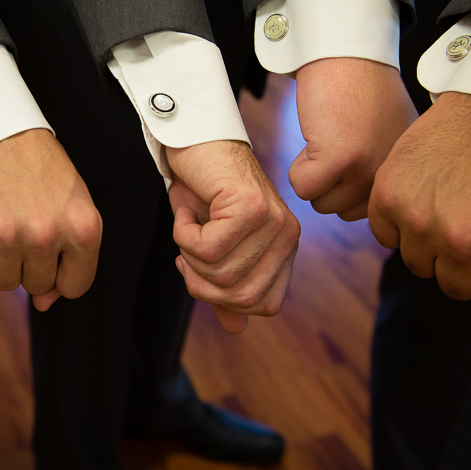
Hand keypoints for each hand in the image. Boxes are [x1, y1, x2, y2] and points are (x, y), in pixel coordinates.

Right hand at [0, 129, 101, 310]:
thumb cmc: (42, 173)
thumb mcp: (73, 208)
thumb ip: (70, 259)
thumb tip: (45, 305)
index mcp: (84, 228)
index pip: (75, 287)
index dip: (62, 272)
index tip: (54, 247)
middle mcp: (46, 234)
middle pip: (37, 286)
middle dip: (31, 262)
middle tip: (26, 222)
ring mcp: (6, 234)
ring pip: (4, 282)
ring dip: (2, 259)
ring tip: (5, 219)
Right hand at [166, 140, 299, 332]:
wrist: (194, 141)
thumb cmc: (203, 190)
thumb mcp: (213, 244)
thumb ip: (226, 285)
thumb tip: (236, 328)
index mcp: (285, 247)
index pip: (264, 305)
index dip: (223, 298)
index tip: (198, 269)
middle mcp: (287, 236)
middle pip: (239, 295)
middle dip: (200, 281)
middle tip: (186, 252)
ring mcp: (273, 221)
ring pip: (220, 273)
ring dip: (189, 254)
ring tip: (187, 226)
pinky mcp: (250, 206)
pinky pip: (206, 248)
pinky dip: (183, 234)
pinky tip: (185, 212)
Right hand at [290, 57, 416, 219]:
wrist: (345, 54)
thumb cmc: (358, 85)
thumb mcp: (386, 132)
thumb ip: (381, 168)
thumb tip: (362, 207)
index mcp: (404, 169)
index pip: (369, 209)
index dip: (347, 183)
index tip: (349, 150)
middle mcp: (391, 172)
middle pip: (344, 210)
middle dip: (329, 183)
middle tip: (336, 141)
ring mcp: (366, 167)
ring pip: (322, 203)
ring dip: (313, 175)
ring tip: (326, 137)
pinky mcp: (339, 159)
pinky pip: (303, 187)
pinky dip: (297, 167)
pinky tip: (314, 137)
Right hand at [368, 92, 470, 325]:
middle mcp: (462, 242)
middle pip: (453, 288)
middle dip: (467, 264)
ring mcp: (420, 220)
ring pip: (418, 265)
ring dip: (432, 245)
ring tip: (450, 207)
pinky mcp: (389, 197)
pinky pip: (387, 236)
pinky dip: (401, 224)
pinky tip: (423, 198)